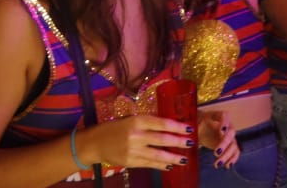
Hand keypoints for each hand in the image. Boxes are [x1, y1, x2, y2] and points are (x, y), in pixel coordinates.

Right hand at [77, 115, 197, 171]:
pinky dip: (161, 165)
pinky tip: (170, 165)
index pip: (161, 123)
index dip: (177, 126)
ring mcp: (133, 150)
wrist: (95, 143)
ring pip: (157, 155)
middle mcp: (136, 135)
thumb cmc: (116, 128)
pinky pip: (149, 164)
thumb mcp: (132, 119)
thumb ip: (148, 123)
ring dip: (172, 157)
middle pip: (162, 139)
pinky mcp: (130, 162)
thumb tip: (171, 126)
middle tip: (190, 143)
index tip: (189, 128)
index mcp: (137, 120)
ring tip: (184, 158)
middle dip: (178, 142)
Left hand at [199, 109, 239, 169]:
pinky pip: (235, 152)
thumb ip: (196, 125)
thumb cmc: (200, 122)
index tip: (222, 131)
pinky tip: (227, 166)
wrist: (202, 127)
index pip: (225, 116)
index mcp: (220, 116)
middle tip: (216, 153)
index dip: (225, 123)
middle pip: (230, 134)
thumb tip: (191, 130)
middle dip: (224, 143)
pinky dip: (233, 159)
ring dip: (227, 155)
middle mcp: (228, 126)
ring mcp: (230, 137)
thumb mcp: (197, 121)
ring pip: (233, 145)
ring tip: (217, 164)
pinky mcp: (230, 146)